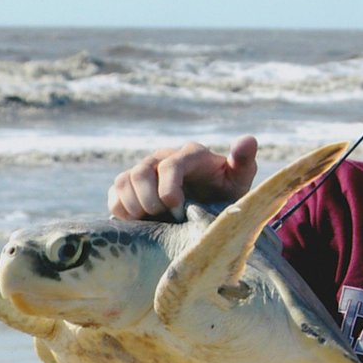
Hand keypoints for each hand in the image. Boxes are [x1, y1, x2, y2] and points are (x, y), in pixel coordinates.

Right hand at [107, 135, 258, 220]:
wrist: (208, 215)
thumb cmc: (226, 197)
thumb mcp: (239, 183)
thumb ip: (243, 162)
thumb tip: (248, 140)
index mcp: (190, 155)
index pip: (171, 164)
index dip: (169, 187)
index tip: (176, 208)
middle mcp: (163, 158)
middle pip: (141, 172)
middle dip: (149, 200)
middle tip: (164, 218)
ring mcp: (144, 171)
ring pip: (123, 181)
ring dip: (133, 205)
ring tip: (152, 221)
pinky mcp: (130, 186)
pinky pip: (114, 193)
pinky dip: (120, 209)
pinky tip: (138, 222)